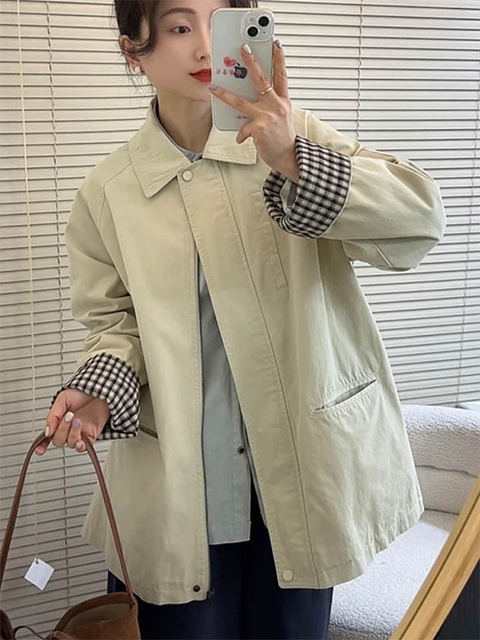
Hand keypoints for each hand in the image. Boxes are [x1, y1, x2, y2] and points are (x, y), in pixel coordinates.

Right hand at [35, 389, 110, 454]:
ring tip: (78, 420)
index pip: (47, 436)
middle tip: (69, 415)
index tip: (39, 450)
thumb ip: (53, 415)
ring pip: (70, 443)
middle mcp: (67, 429)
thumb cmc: (82, 393)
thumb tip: (47, 431)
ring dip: (73, 433)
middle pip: (58, 440)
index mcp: (58, 421)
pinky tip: (81, 440)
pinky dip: (81, 446)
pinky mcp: (90, 436)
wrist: (101, 391)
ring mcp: (79, 434)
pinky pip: (83, 448)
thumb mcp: (63, 399)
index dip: (42, 445)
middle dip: (62, 429)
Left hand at [209, 40, 297, 176]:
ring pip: (241, 101)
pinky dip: (240, 134)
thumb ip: (270, 104)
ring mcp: (267, 116)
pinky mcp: (258, 128)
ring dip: (225, 94)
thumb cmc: (282, 137)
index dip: (279, 59)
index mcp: (283, 101)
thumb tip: (251, 97)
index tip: (275, 44)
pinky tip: (241, 138)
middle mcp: (276, 105)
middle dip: (252, 62)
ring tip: (214, 88)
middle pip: (262, 79)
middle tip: (244, 49)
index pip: (282, 75)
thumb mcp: (281, 116)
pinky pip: (242, 128)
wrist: (287, 156)